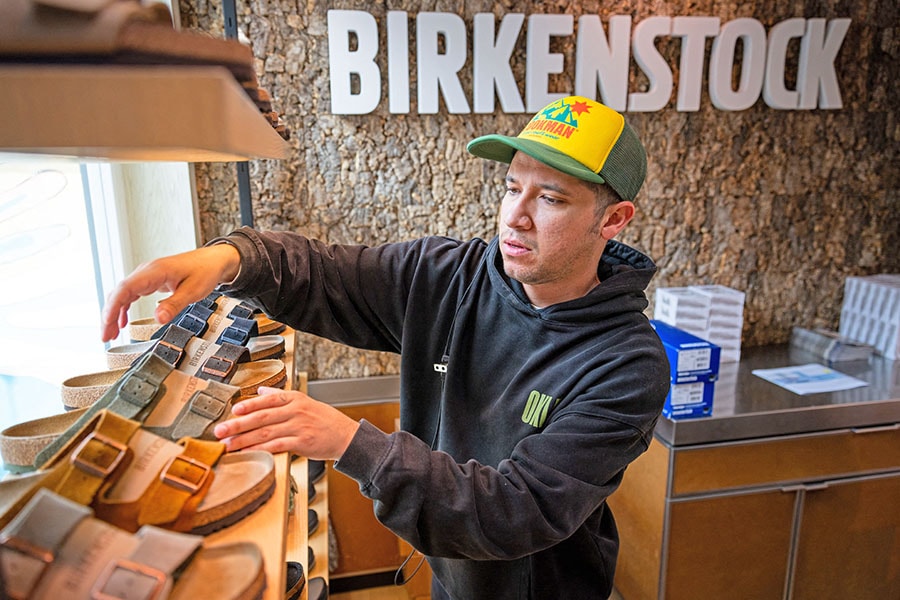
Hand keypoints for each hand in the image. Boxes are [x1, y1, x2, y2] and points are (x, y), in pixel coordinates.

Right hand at [100, 244, 240, 341]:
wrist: (214, 259)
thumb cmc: (206, 271)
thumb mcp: (193, 290)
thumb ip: (175, 304)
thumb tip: (159, 319)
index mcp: (155, 271)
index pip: (125, 288)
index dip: (113, 307)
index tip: (107, 325)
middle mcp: (147, 271)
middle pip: (119, 292)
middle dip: (109, 315)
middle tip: (105, 337)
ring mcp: (147, 275)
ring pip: (123, 294)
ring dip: (114, 313)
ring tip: (110, 334)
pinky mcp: (151, 280)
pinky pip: (131, 294)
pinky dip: (124, 308)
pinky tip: (122, 323)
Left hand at [213, 387, 360, 458]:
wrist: (346, 436)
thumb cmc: (325, 420)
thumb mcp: (305, 402)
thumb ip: (281, 397)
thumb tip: (261, 391)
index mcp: (295, 399)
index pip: (267, 400)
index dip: (248, 405)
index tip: (233, 411)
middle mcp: (295, 411)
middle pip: (261, 417)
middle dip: (238, 425)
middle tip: (219, 430)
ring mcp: (299, 427)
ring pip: (265, 432)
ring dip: (243, 439)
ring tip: (227, 444)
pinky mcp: (302, 443)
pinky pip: (276, 446)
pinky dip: (260, 450)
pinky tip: (248, 453)